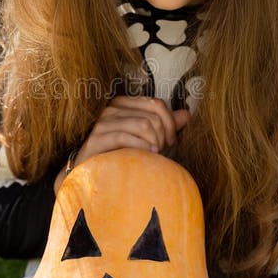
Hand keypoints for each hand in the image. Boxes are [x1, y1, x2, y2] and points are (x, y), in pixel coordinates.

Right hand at [54, 96, 189, 193]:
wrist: (91, 174)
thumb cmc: (120, 155)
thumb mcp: (146, 138)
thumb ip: (164, 125)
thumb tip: (186, 114)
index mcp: (124, 104)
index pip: (157, 103)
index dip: (170, 122)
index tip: (170, 142)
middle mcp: (112, 108)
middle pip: (152, 115)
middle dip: (163, 135)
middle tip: (162, 151)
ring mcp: (103, 122)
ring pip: (143, 124)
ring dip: (154, 142)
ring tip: (155, 154)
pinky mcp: (97, 138)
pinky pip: (126, 137)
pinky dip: (141, 146)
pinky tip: (148, 155)